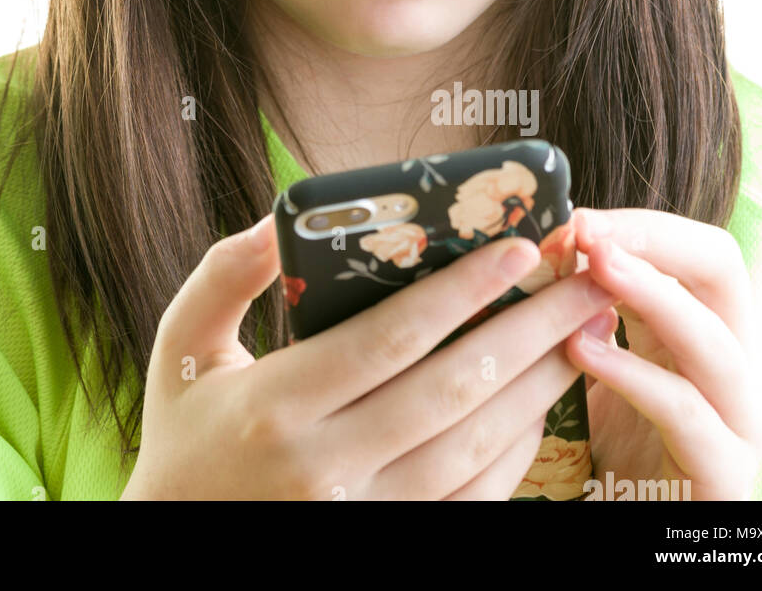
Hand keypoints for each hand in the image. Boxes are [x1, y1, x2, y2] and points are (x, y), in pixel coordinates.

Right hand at [120, 215, 620, 500]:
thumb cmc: (184, 433)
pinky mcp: (390, 545)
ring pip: (476, 448)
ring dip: (539, 386)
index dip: (461, 291)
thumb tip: (277, 216)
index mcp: (276, 406)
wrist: (177, 542)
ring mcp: (365, 518)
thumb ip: (225, 273)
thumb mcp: (183, 343)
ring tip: (582, 332)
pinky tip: (541, 401)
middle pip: (452, 390)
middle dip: (529, 329)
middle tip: (584, 282)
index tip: (516, 247)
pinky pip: (474, 499)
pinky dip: (517, 449)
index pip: (390, 338)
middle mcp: (327, 469)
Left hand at [566, 208, 761, 499]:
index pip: (694, 248)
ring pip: (714, 342)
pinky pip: (686, 413)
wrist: (615, 516)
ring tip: (592, 265)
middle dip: (653, 240)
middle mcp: (730, 365)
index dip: (639, 224)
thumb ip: (570, 303)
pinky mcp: (723, 472)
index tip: (573, 213)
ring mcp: (736, 420)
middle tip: (585, 227)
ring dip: (653, 294)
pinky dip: (634, 375)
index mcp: (699, 326)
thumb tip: (521, 237)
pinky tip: (580, 349)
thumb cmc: (598, 437)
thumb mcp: (585, 356)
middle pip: (722, 271)